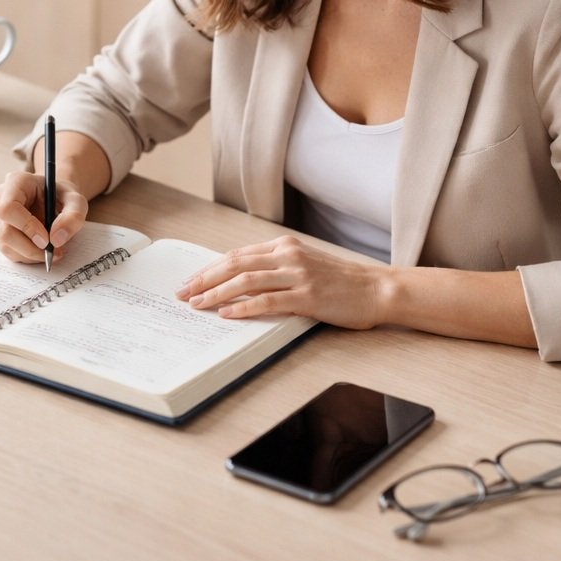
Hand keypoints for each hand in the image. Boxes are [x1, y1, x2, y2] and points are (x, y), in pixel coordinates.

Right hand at [0, 171, 88, 263]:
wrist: (52, 198)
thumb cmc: (61, 196)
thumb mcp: (76, 200)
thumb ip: (73, 216)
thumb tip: (56, 239)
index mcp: (15, 182)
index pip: (8, 208)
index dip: (26, 227)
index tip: (46, 240)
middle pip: (5, 232)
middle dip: (31, 248)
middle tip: (54, 252)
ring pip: (5, 245)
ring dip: (30, 254)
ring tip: (51, 250)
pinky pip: (7, 251)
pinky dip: (26, 256)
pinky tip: (40, 249)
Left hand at [173, 235, 388, 328]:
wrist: (377, 289)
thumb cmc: (341, 282)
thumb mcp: (304, 266)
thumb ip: (275, 269)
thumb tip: (239, 282)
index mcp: (284, 246)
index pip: (237, 255)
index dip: (209, 268)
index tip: (190, 281)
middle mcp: (288, 255)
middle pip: (234, 263)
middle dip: (204, 279)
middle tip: (183, 293)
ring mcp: (298, 274)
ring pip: (246, 280)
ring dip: (217, 293)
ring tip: (198, 304)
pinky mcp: (308, 296)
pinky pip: (268, 300)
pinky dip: (244, 307)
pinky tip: (227, 314)